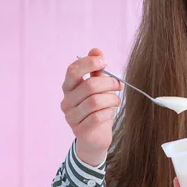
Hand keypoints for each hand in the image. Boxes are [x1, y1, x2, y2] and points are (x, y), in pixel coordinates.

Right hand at [61, 48, 121, 164]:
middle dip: (109, 83)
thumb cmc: (98, 108)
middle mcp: (66, 101)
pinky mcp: (79, 130)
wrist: (96, 136)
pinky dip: (109, 112)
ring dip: (112, 99)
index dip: (89, 63)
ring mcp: (71, 117)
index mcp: (69, 87)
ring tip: (116, 100)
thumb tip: (96, 50)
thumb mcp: (98, 87)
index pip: (73, 70)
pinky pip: (98, 117)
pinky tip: (110, 112)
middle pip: (89, 85)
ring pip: (95, 101)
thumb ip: (96, 69)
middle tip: (120, 85)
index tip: (105, 62)